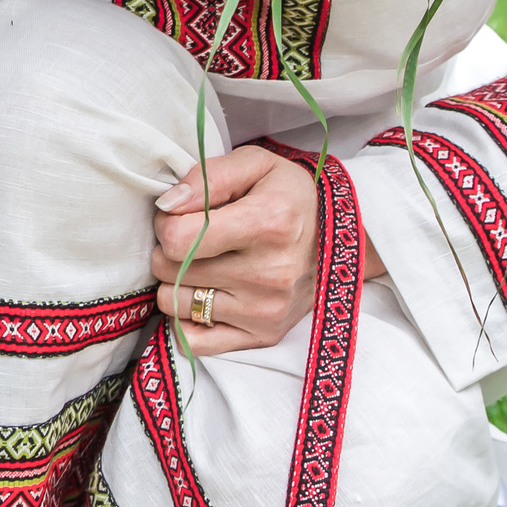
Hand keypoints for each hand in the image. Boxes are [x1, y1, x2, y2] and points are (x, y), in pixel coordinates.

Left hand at [148, 147, 385, 356]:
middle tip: (193, 239)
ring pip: (173, 304)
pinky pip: (193, 341)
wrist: (340, 241)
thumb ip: (208, 176)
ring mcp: (265, 311)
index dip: (166, 223)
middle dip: (169, 250)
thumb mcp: (256, 165)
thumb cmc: (290, 198)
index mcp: (268, 224)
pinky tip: (205, 296)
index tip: (181, 216)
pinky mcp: (263, 336)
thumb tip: (167, 206)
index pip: (178, 239)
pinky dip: (188, 319)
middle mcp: (268, 274)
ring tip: (205, 265)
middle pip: (170, 269)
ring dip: (177, 283)